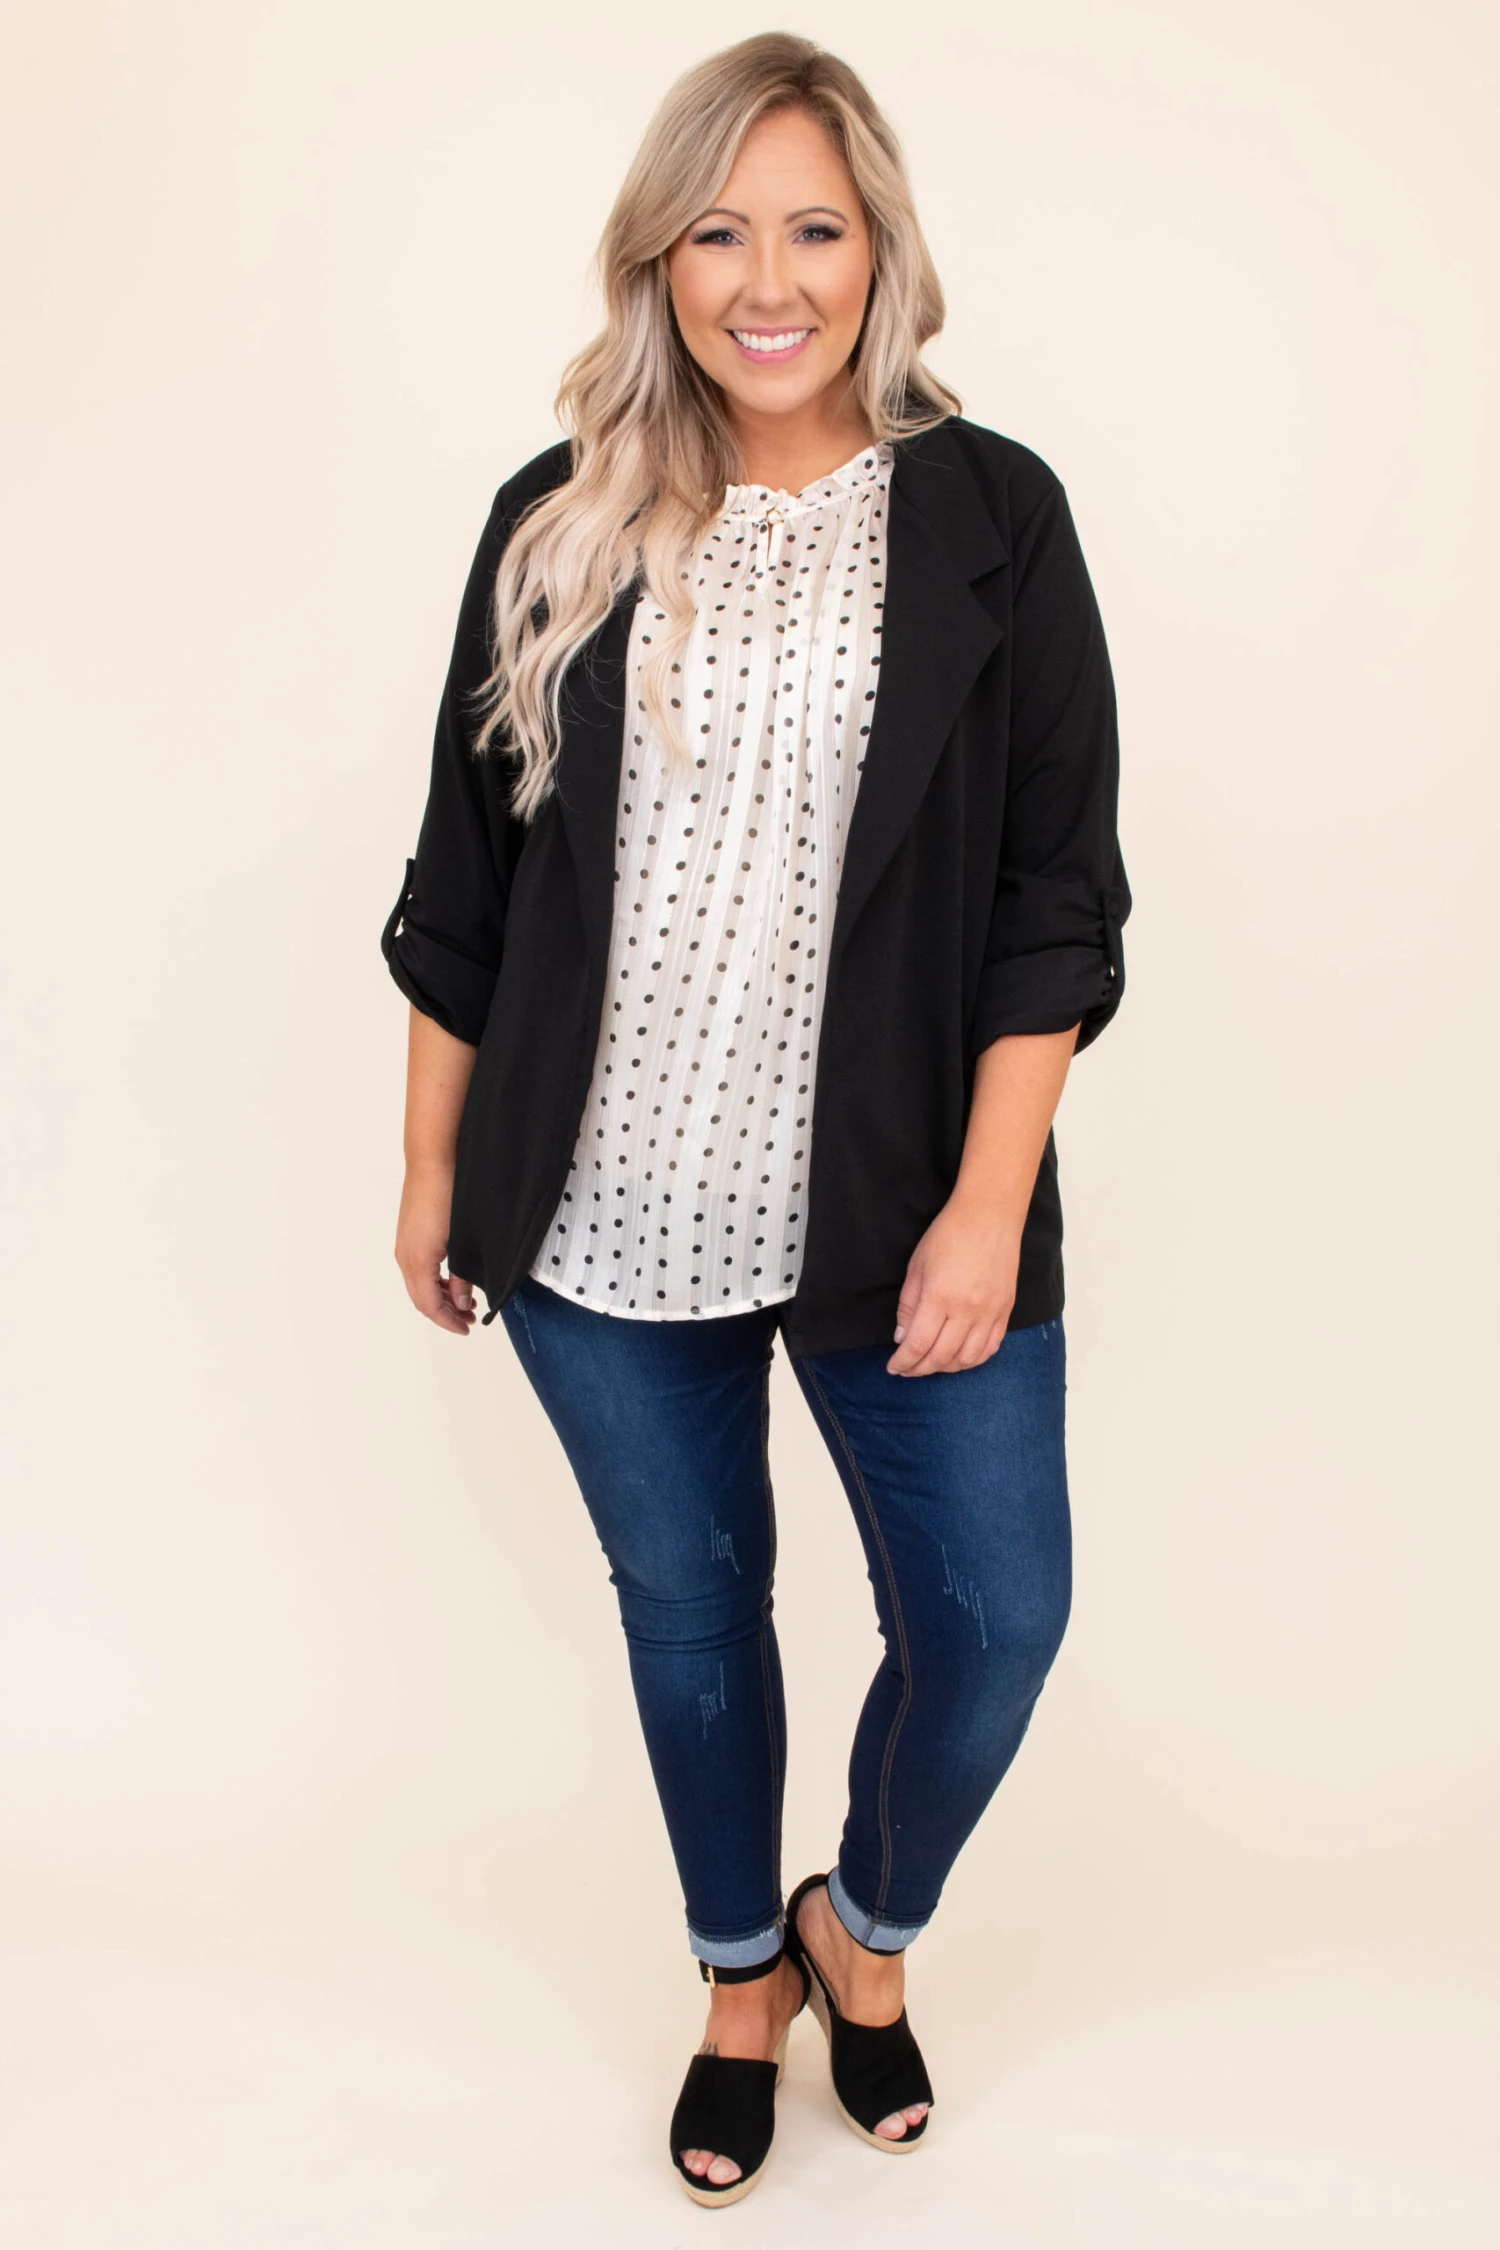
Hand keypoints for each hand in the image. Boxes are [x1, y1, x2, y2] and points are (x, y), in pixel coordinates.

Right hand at [395, 1160, 475, 1334]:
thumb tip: (463, 1302)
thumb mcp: (462, 1242)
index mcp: (418, 1261)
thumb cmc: (448, 1194)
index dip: (448, 1321)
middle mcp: (405, 1256)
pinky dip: (434, 1281)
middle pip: (422, 1299)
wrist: (433, 1161)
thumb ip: (462, 1276)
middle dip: (445, 1313)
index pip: (430, 1305)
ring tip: (465, 1301)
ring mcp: (405, 1246)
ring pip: (419, 1284)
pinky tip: (452, 1279)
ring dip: (440, 1297)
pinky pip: (418, 1269)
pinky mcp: (409, 1235)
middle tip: (470, 1319)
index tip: (467, 1328)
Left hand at [886, 1192, 1021, 1376]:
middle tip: (907, 1370)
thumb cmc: (948, 1234)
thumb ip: (908, 1306)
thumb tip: (902, 1338)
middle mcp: (967, 1310)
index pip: (919, 1344)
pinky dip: (973, 1359)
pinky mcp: (1006, 1310)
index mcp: (940, 1296)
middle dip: (920, 1369)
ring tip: (931, 1364)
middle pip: (941, 1356)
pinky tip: (959, 1357)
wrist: (990, 1215)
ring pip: (968, 1359)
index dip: (904, 1362)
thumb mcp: (916, 1266)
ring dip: (946, 1368)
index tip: (893, 1367)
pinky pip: (991, 1347)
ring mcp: (990, 1312)